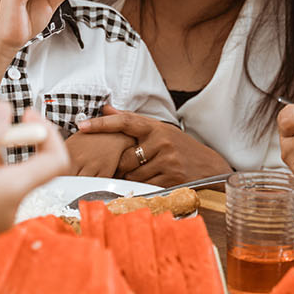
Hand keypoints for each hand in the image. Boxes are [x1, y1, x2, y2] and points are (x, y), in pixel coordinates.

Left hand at [76, 104, 228, 185]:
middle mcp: (161, 142)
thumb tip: (106, 108)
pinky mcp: (170, 179)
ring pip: (132, 174)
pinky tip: (153, 179)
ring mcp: (166, 161)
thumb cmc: (181, 148)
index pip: (125, 122)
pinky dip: (142, 185)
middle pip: (124, 157)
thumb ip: (133, 122)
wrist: (209, 167)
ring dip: (131, 176)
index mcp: (156, 128)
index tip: (83, 125)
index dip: (102, 124)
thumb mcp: (160, 130)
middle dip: (122, 164)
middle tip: (130, 164)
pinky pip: (143, 185)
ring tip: (146, 171)